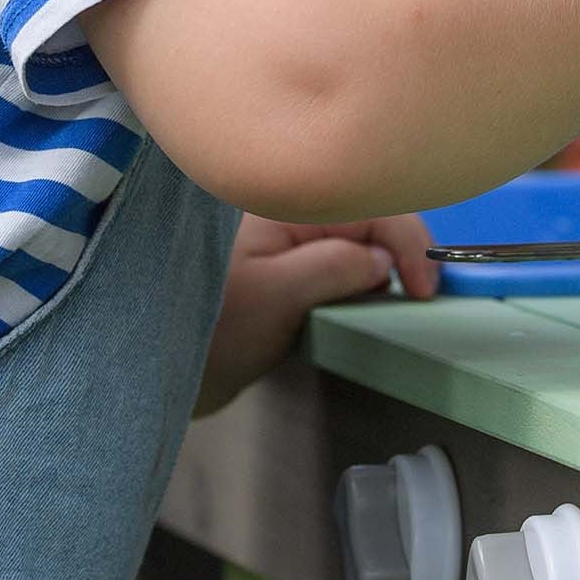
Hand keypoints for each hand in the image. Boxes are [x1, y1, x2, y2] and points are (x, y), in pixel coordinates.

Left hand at [194, 209, 438, 415]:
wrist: (154, 372)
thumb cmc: (212, 328)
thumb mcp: (277, 296)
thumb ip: (334, 267)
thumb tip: (383, 262)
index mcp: (285, 208)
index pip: (367, 207)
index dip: (406, 243)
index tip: (425, 291)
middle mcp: (290, 218)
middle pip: (367, 221)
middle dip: (400, 254)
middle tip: (421, 299)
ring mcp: (287, 248)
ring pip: (356, 246)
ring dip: (384, 270)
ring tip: (402, 303)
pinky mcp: (285, 277)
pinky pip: (338, 269)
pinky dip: (362, 285)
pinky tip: (371, 305)